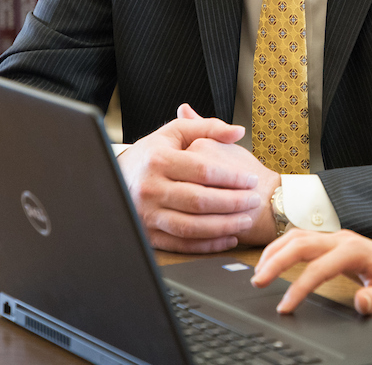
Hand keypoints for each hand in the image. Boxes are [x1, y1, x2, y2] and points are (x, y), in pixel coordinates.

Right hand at [116, 103, 264, 252]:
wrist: (117, 176)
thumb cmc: (153, 153)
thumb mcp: (176, 133)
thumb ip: (208, 128)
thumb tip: (238, 131)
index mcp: (159, 160)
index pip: (203, 171)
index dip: (232, 177)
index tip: (251, 180)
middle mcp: (151, 188)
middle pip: (199, 201)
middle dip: (233, 203)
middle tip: (254, 200)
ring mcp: (148, 214)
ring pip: (192, 226)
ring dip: (224, 226)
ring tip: (245, 220)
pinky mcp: (148, 234)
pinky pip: (182, 244)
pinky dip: (208, 245)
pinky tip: (228, 238)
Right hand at [252, 229, 371, 314]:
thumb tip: (361, 302)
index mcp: (355, 250)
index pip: (318, 268)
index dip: (298, 287)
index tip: (284, 306)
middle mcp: (342, 239)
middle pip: (301, 242)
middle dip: (276, 260)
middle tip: (257, 281)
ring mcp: (336, 237)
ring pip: (297, 235)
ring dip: (276, 250)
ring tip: (259, 271)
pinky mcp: (333, 241)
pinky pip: (302, 238)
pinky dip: (284, 246)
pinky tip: (273, 259)